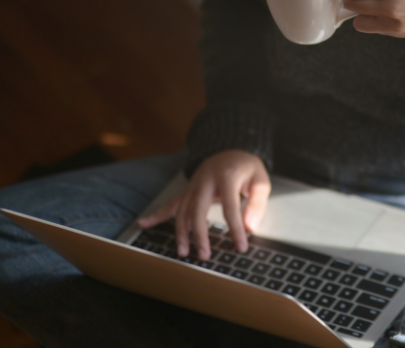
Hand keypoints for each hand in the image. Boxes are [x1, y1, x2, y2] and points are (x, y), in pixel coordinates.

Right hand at [138, 150, 270, 260]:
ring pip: (182, 210)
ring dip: (181, 232)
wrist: (231, 149)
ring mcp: (194, 185)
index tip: (241, 247)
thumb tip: (250, 227)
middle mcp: (206, 180)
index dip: (235, 229)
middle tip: (204, 255)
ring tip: (183, 252)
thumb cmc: (247, 167)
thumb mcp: (261, 180)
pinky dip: (157, 215)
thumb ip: (257, 203)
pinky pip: (171, 204)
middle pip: (198, 209)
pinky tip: (143, 224)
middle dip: (199, 234)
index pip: (230, 207)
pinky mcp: (188, 190)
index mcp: (227, 176)